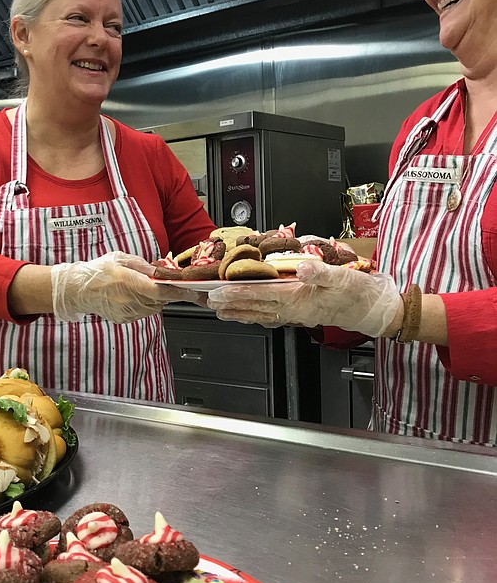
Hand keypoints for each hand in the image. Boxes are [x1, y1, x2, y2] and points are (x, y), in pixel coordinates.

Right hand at [51, 252, 195, 322]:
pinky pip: (142, 313)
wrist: (77, 290)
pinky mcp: (123, 319)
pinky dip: (145, 306)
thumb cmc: (97, 271)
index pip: (160, 291)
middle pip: (160, 301)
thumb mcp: (120, 258)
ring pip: (153, 309)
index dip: (178, 292)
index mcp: (128, 281)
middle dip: (167, 293)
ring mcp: (125, 312)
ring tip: (143, 288)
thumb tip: (160, 270)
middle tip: (164, 283)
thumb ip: (142, 265)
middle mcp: (128, 299)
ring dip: (156, 300)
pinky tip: (134, 296)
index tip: (191, 292)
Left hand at [207, 259, 400, 335]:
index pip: (261, 294)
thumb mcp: (344, 278)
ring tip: (218, 310)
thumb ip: (321, 273)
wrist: (375, 311)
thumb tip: (301, 268)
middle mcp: (293, 309)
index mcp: (299, 299)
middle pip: (254, 306)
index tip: (218, 291)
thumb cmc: (360, 294)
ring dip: (238, 311)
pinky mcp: (300, 313)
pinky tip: (248, 313)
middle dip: (229, 304)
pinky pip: (270, 314)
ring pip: (260, 313)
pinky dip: (254, 313)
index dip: (237, 292)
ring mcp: (295, 313)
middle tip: (207, 301)